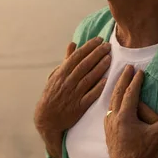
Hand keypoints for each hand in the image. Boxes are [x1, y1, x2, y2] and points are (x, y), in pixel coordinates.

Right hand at [34, 37, 110, 157]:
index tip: (99, 39)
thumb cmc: (53, 94)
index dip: (88, 47)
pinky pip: (90, 96)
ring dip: (100, 68)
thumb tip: (73, 44)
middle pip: (84, 65)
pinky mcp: (79, 107)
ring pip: (88, 78)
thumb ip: (66, 60)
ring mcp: (74, 94)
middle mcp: (68, 82)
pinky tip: (106, 80)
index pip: (77, 56)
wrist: (47, 118)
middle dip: (97, 54)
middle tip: (108, 45)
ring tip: (109, 58)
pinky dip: (98, 88)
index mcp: (62, 73)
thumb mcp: (55, 76)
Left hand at [104, 65, 157, 157]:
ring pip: (110, 102)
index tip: (140, 71)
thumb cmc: (144, 156)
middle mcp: (113, 119)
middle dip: (123, 79)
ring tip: (121, 82)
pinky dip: (113, 102)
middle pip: (116, 94)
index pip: (130, 93)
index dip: (136, 81)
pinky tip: (116, 104)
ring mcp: (109, 127)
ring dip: (116, 90)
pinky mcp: (108, 134)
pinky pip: (109, 111)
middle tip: (127, 68)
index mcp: (124, 116)